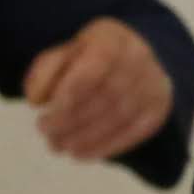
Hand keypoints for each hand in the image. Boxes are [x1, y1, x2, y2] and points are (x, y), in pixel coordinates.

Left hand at [24, 17, 175, 163]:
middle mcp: (138, 58)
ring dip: (84, 137)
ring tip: (58, 145)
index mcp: (111, 39)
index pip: (92, 69)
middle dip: (70, 120)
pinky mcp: (157, 108)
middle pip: (105, 95)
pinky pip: (133, 132)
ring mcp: (153, 83)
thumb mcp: (63, 55)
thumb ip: (44, 72)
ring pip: (119, 116)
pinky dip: (104, 147)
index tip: (42, 113)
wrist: (134, 59)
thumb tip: (35, 99)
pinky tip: (80, 154)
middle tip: (45, 131)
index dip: (67, 95)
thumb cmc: (88, 59)